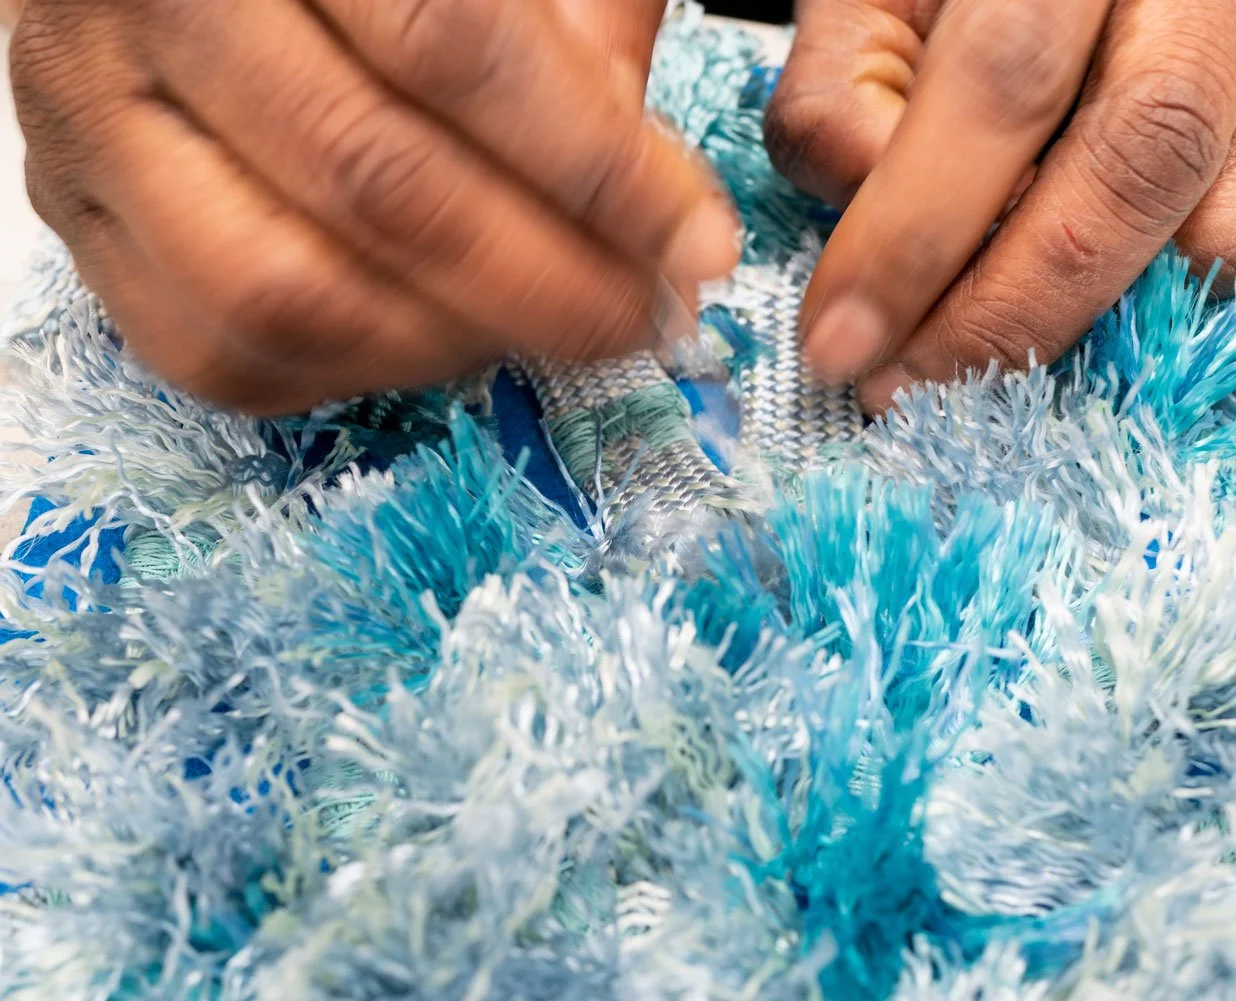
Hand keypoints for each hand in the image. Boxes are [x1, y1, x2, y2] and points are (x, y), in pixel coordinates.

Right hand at [8, 0, 739, 413]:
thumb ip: (576, 30)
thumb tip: (660, 208)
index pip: (456, 49)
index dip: (597, 168)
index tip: (694, 246)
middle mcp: (150, 7)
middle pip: (376, 186)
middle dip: (544, 283)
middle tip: (638, 318)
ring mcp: (90, 128)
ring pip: (286, 294)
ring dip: (451, 343)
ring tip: (541, 328)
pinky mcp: (77, 225)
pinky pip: (215, 354)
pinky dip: (349, 375)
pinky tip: (435, 340)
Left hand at [767, 0, 1235, 412]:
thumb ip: (842, 89)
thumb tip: (868, 234)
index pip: (1004, 87)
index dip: (916, 236)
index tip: (841, 343)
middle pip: (1141, 163)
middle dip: (1011, 311)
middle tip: (910, 387)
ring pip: (1232, 224)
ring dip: (1097, 319)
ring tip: (988, 353)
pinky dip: (1164, 293)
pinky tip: (1076, 295)